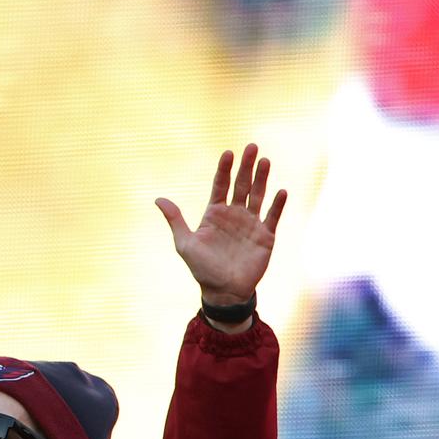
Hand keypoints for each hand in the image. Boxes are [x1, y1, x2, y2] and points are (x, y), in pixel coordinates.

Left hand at [158, 144, 288, 310]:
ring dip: (262, 179)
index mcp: (214, 213)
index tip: (228, 153)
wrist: (224, 292)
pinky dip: (277, 205)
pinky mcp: (265, 236)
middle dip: (246, 166)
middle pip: (241, 184)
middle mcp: (234, 214)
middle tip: (251, 147)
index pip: (220, 185)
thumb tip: (158, 199)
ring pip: (258, 195)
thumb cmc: (202, 269)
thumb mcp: (185, 244)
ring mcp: (251, 223)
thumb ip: (175, 220)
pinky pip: (272, 216)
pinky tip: (281, 191)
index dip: (224, 169)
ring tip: (265, 161)